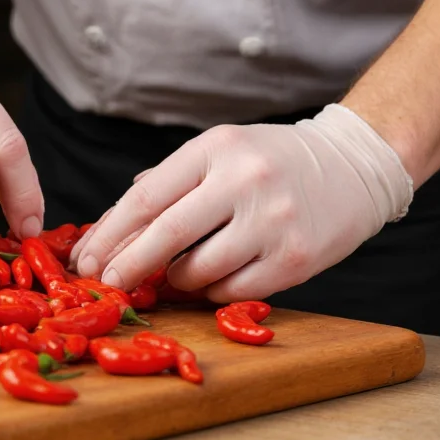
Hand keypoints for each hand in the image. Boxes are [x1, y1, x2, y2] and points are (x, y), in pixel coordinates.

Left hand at [68, 105, 412, 302]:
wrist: (353, 166)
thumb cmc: (272, 160)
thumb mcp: (219, 150)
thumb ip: (169, 180)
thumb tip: (114, 222)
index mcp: (215, 149)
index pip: (146, 197)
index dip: (110, 233)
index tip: (86, 257)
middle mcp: (243, 181)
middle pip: (165, 235)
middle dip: (126, 265)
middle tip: (105, 283)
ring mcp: (272, 222)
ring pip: (198, 270)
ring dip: (173, 279)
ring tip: (172, 272)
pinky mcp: (295, 259)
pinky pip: (232, 289)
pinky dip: (209, 290)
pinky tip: (208, 279)